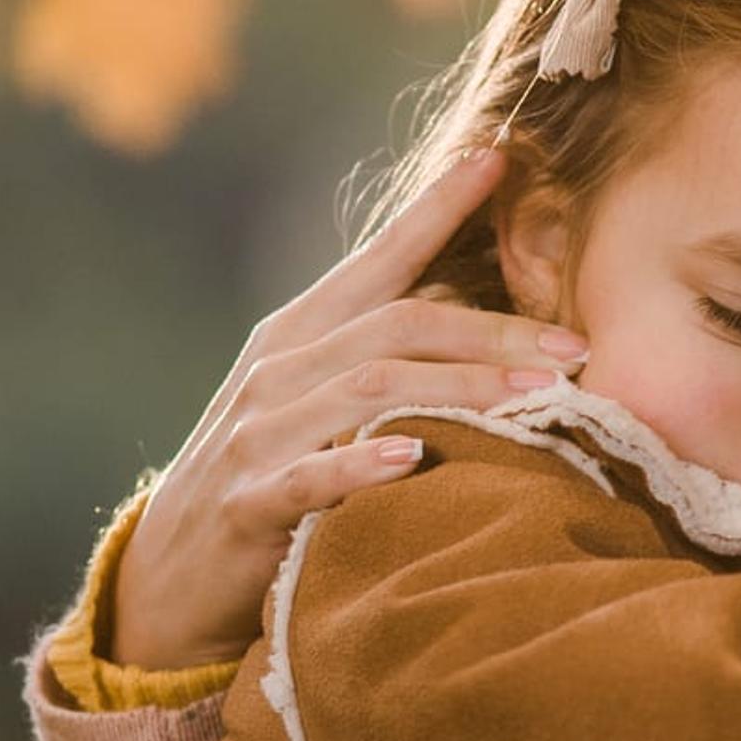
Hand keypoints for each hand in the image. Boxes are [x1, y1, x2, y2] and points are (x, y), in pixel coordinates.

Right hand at [109, 145, 591, 669]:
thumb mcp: (308, 405)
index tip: (500, 159)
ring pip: (368, 390)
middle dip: (493, 332)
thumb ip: (373, 361)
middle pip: (397, 326)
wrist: (166, 582)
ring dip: (460, 391)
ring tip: (534, 401)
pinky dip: (362, 464)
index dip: (437, 207)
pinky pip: (309, 476)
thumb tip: (483, 333)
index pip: (378, 259)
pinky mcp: (247, 504)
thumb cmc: (262, 480)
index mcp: (296, 334)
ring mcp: (256, 434)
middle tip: (575, 348)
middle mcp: (276, 369)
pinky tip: (414, 461)